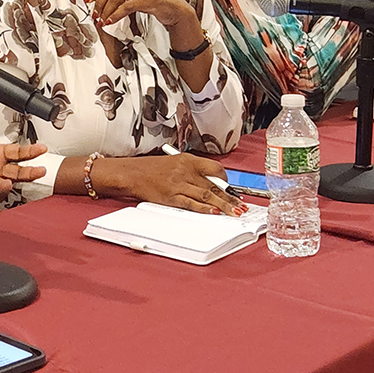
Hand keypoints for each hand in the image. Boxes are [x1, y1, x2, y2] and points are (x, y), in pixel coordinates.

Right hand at [95, 153, 245, 215]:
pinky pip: (191, 204)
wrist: (132, 173)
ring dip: (222, 205)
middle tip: (241, 206)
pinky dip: (203, 208)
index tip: (232, 189)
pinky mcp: (171, 197)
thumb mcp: (174, 163)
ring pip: (206, 196)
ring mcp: (179, 185)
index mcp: (188, 160)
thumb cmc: (151, 169)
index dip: (226, 180)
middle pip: (214, 186)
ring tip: (234, 212)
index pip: (215, 169)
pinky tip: (213, 212)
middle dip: (230, 197)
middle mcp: (186, 172)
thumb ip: (193, 172)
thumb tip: (211, 185)